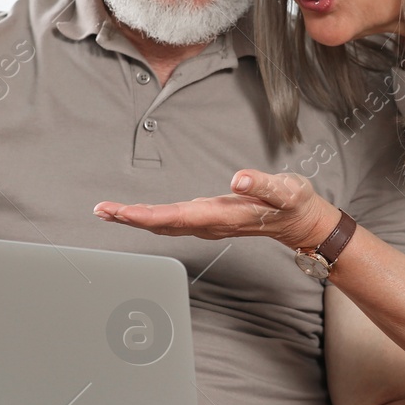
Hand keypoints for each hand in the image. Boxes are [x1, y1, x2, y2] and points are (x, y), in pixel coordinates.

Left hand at [95, 169, 340, 249]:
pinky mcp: (209, 218)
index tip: (122, 212)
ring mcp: (208, 223)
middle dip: (130, 219)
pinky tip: (136, 215)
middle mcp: (210, 224)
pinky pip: (172, 221)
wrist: (302, 223)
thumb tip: (238, 179)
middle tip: (101, 211)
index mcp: (222, 216)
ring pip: (164, 225)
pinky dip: (149, 217)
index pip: (177, 217)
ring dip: (135, 220)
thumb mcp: (285, 190)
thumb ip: (263, 184)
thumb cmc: (294, 204)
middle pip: (162, 224)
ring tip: (108, 213)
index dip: (147, 216)